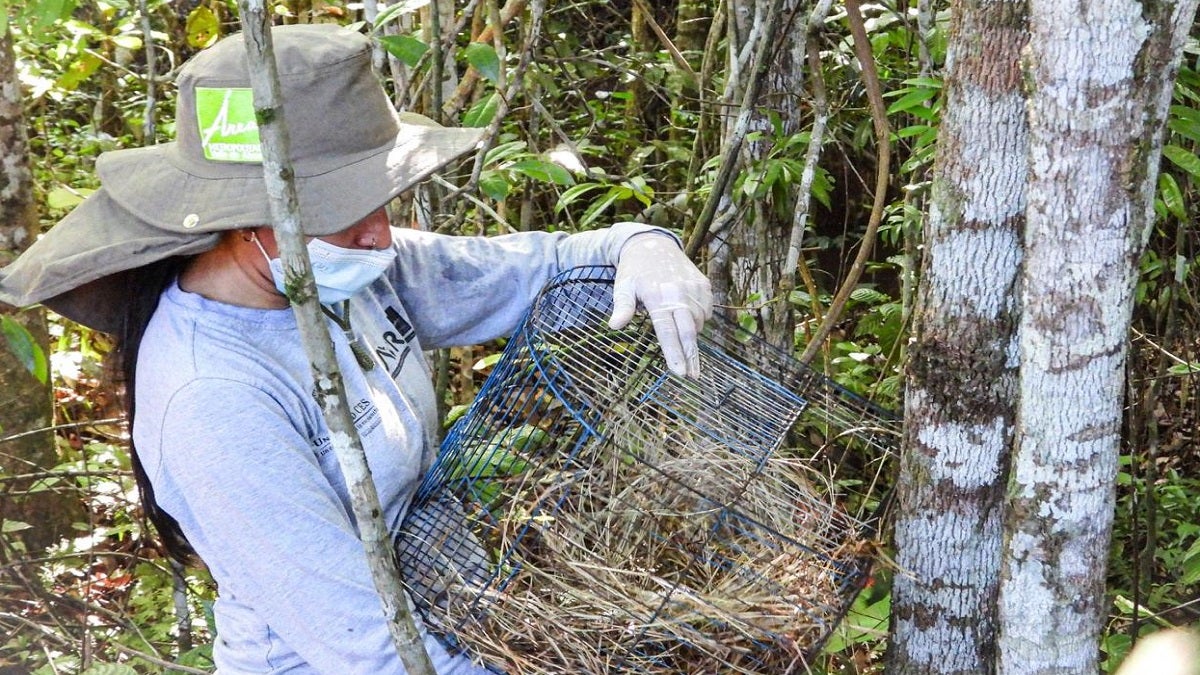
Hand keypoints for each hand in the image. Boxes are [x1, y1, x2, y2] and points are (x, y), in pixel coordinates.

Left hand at [609, 233, 712, 377]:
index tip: (680, 373)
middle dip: (691, 357)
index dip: (675, 354)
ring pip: (698, 323)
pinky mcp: (704, 284)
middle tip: (693, 376)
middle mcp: (678, 292)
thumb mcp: (622, 287)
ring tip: (679, 334)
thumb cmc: (634, 271)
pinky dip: (700, 319)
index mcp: (657, 296)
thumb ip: (622, 307)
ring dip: (691, 335)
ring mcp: (694, 288)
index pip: (667, 332)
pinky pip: (707, 311)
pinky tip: (687, 316)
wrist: (654, 244)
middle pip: (689, 332)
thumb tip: (614, 326)